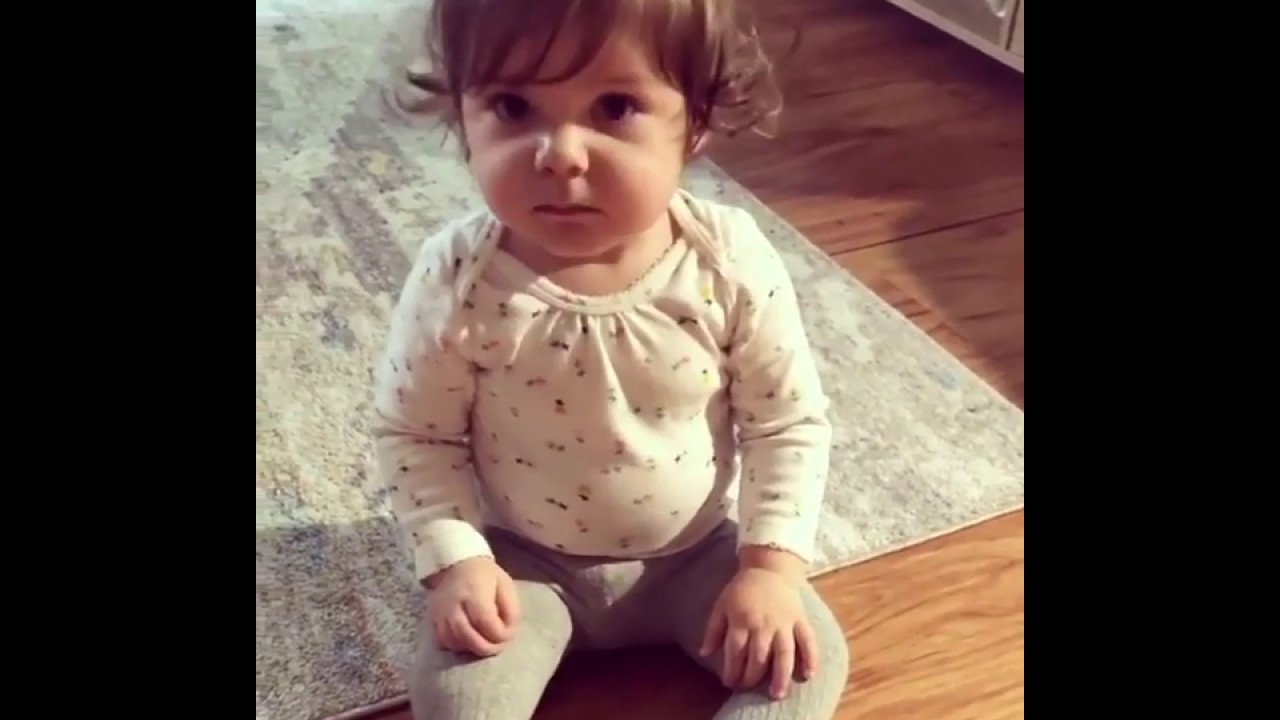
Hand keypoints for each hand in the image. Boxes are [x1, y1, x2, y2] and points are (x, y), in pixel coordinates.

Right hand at [426, 556, 520, 656]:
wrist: (458, 565)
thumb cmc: (486, 577)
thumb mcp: (505, 586)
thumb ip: (510, 610)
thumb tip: (507, 634)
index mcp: (473, 591)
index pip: (485, 621)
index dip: (498, 635)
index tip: (508, 635)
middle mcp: (453, 603)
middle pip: (467, 635)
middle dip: (486, 647)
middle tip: (497, 647)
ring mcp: (439, 613)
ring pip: (453, 641)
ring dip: (471, 648)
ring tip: (484, 643)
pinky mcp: (432, 619)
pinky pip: (442, 641)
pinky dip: (457, 647)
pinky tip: (468, 642)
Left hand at [699, 567, 818, 698]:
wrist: (769, 567)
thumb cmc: (742, 589)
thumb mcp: (721, 605)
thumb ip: (713, 630)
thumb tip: (704, 653)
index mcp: (742, 620)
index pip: (736, 651)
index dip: (731, 670)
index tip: (729, 682)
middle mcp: (763, 624)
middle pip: (759, 656)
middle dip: (752, 676)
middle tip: (748, 687)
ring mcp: (784, 623)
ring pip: (784, 652)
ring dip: (781, 675)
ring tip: (777, 693)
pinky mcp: (800, 620)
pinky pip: (808, 640)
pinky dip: (810, 657)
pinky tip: (808, 674)